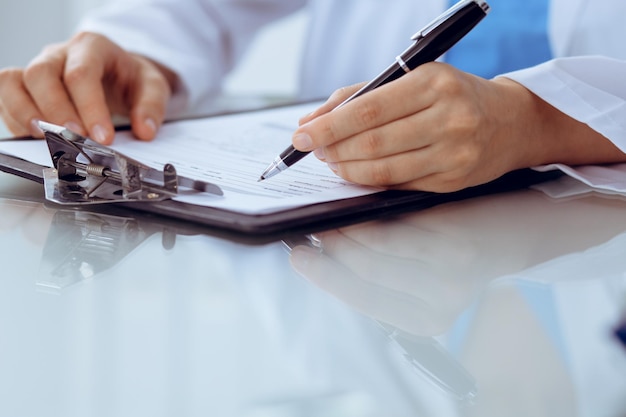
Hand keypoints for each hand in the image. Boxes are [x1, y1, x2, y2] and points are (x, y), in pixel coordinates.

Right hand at [0, 32, 176, 143]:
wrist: (117, 74)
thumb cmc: (130, 79)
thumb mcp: (152, 86)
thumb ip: (152, 106)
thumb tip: (145, 130)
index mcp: (92, 47)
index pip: (82, 73)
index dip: (90, 107)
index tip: (103, 137)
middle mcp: (59, 54)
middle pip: (41, 74)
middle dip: (56, 110)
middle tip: (74, 139)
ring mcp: (38, 68)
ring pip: (15, 82)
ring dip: (26, 114)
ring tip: (46, 139)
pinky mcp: (26, 86)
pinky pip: (6, 96)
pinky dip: (14, 118)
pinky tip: (34, 137)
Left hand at [293, 62, 621, 191]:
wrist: (511, 122)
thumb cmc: (456, 96)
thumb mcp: (414, 79)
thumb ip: (361, 95)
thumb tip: (313, 119)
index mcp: (434, 83)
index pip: (369, 108)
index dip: (329, 126)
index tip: (302, 135)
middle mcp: (449, 118)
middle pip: (373, 142)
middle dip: (333, 149)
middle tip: (313, 151)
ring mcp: (454, 153)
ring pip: (384, 169)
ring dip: (348, 168)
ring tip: (332, 161)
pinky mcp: (453, 180)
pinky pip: (400, 184)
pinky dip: (371, 180)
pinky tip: (357, 172)